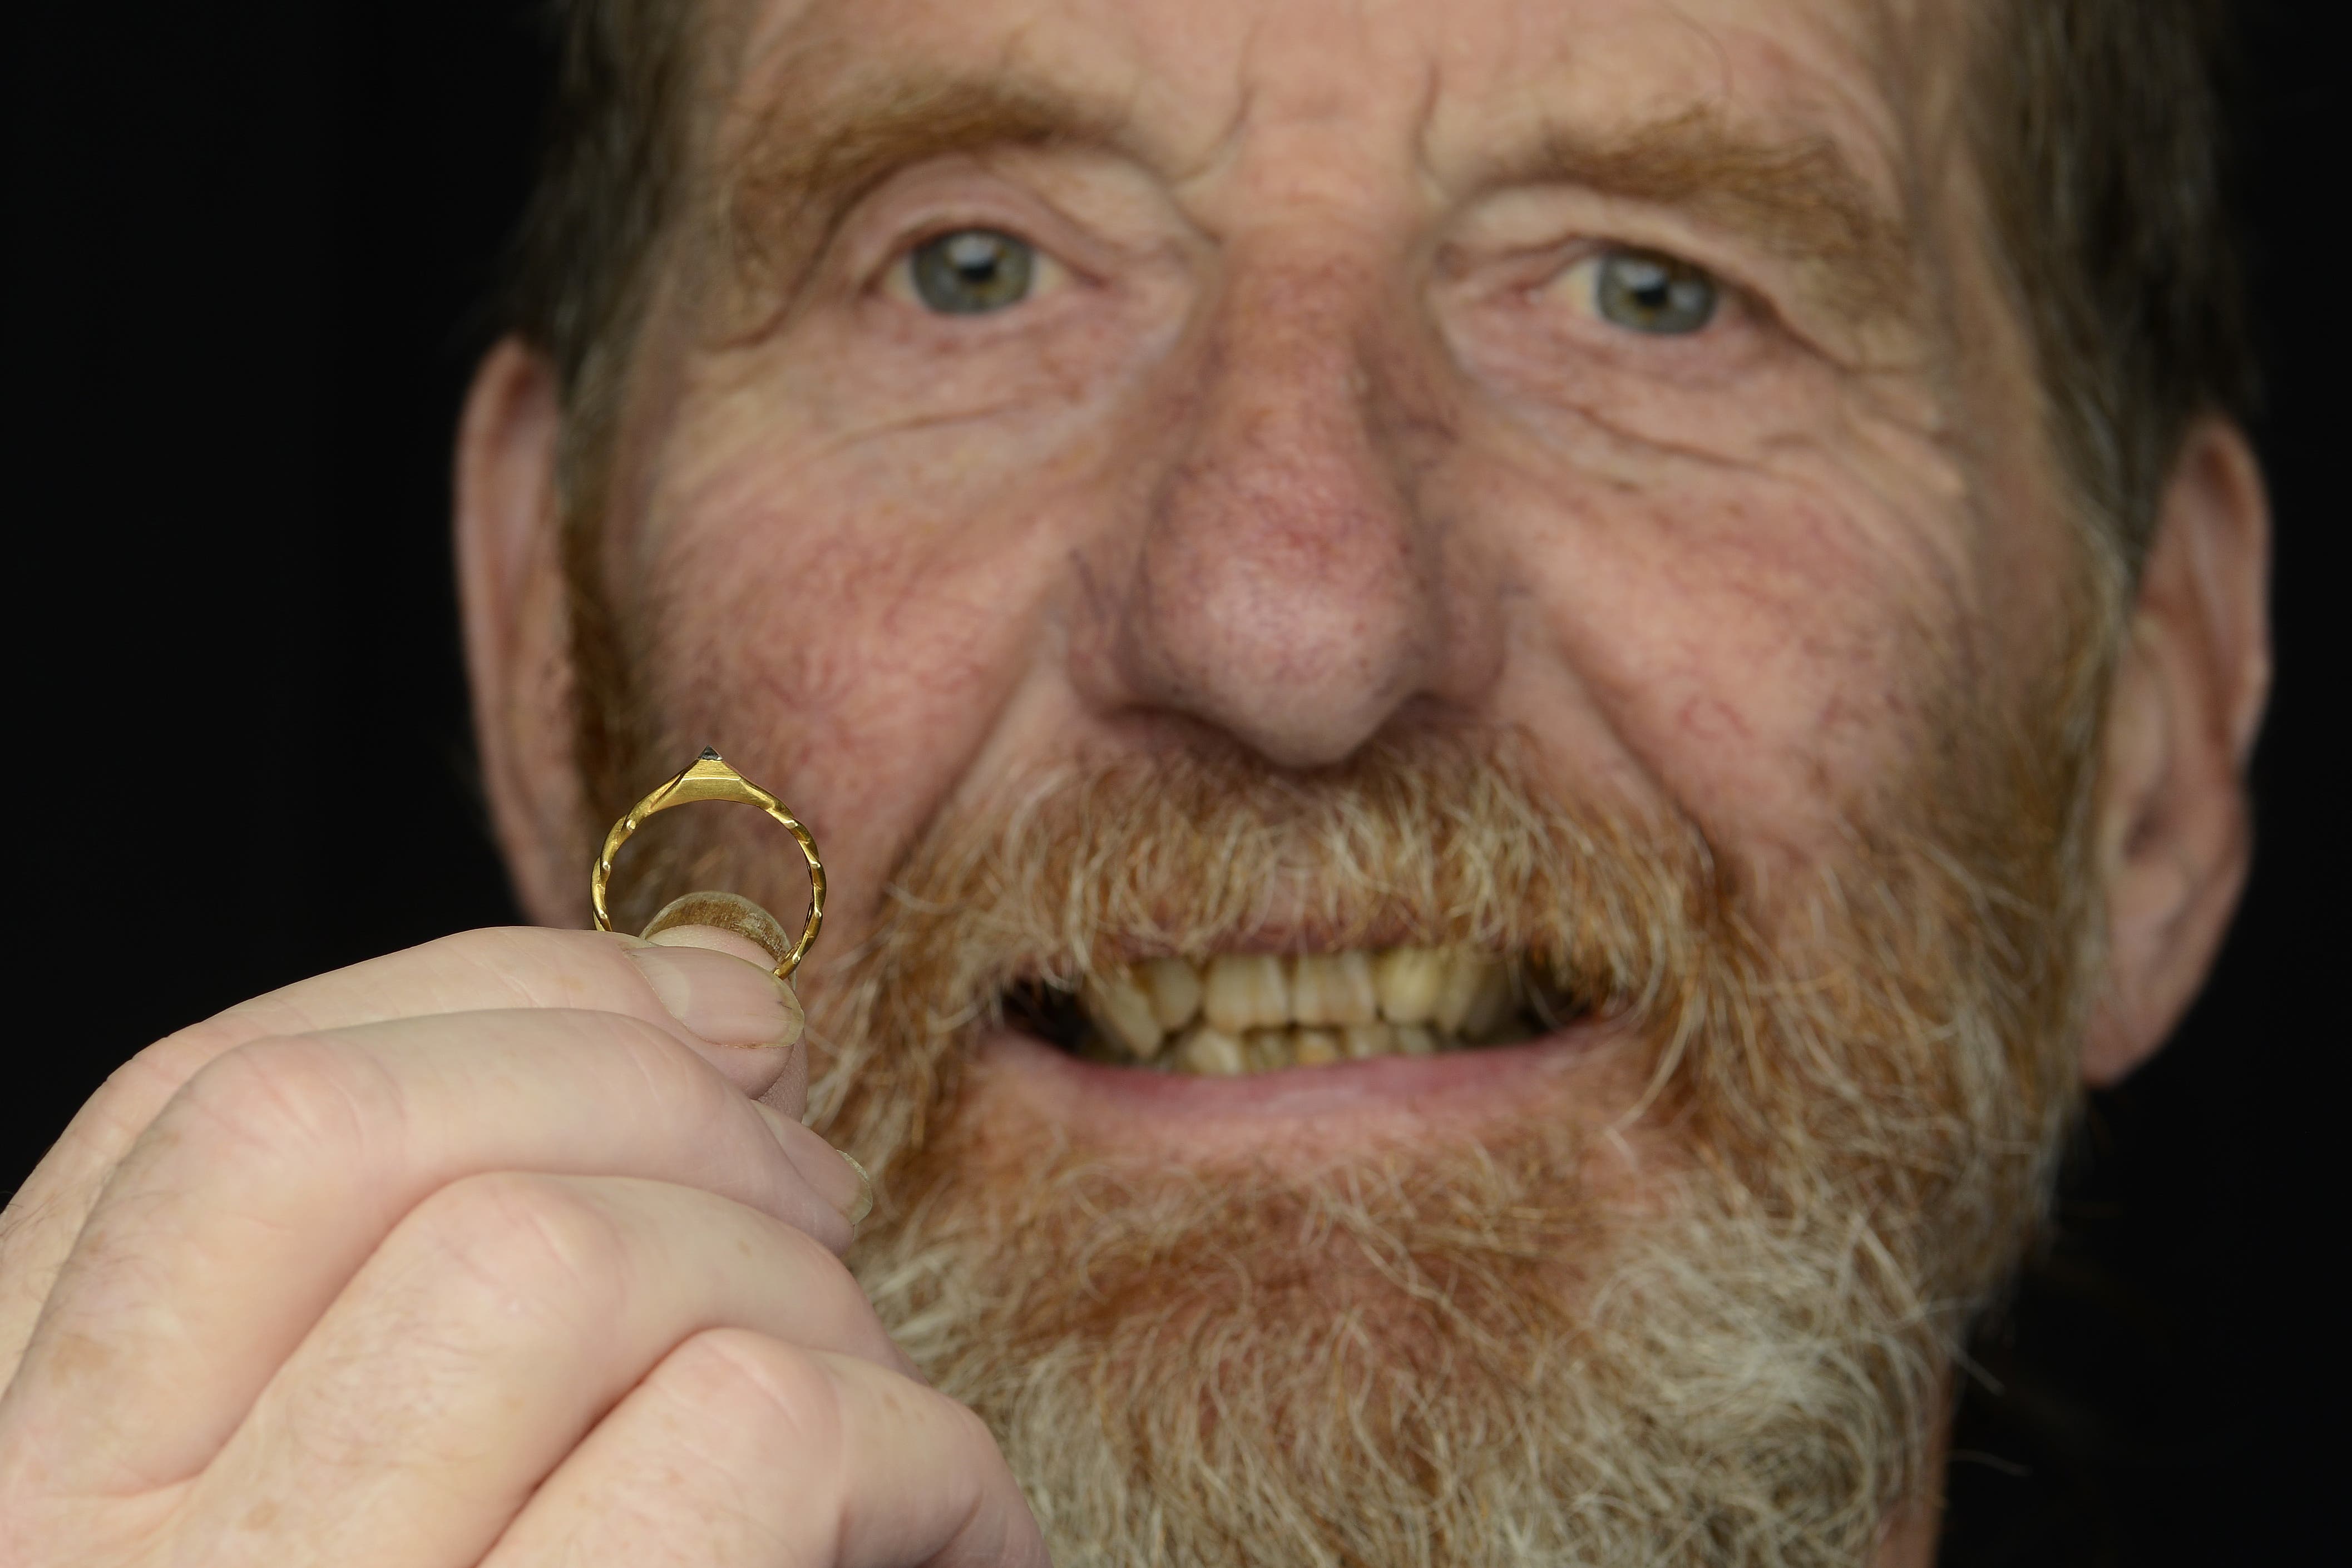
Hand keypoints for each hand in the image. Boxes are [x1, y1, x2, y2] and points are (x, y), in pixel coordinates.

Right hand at [0, 925, 1044, 1565]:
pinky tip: (956, 1533)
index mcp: (16, 1485)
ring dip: (798, 1283)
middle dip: (673, 1109)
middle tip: (819, 1203)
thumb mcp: (327, 1513)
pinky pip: (751, 1439)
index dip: (507, 996)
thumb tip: (708, 1019)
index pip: (219, 1111)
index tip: (717, 1008)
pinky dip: (914, 1445)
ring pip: (575, 1259)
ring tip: (870, 1393)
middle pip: (406, 1150)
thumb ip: (406, 1322)